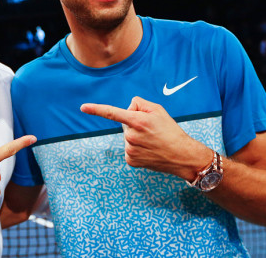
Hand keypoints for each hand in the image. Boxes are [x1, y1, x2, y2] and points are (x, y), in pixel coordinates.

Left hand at [80, 96, 210, 179]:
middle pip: (125, 123)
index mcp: (137, 121)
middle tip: (151, 130)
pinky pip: (129, 148)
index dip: (96, 109)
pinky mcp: (131, 160)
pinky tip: (149, 150)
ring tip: (152, 141)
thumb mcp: (158, 110)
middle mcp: (131, 136)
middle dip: (134, 123)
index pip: (112, 113)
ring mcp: (130, 150)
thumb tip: (126, 108)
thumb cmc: (170, 130)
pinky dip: (137, 148)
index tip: (83, 107)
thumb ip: (139, 104)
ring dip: (136, 136)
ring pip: (127, 136)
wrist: (182, 156)